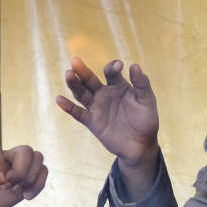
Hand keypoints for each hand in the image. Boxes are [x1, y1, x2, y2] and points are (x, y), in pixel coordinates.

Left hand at [0, 132, 47, 206]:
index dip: (0, 166)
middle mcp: (2, 156)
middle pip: (26, 150)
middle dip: (22, 171)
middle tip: (8, 186)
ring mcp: (15, 168)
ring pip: (38, 158)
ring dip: (32, 177)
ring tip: (19, 192)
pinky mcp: (25, 180)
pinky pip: (43, 173)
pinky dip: (40, 184)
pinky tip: (27, 196)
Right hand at [56, 57, 159, 171]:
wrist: (141, 145)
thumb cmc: (146, 120)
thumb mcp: (147, 100)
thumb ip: (142, 83)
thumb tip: (134, 65)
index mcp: (118, 85)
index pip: (111, 72)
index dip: (113, 68)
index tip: (119, 66)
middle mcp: (104, 94)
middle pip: (90, 80)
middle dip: (83, 71)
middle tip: (75, 61)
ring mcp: (97, 107)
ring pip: (81, 93)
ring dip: (74, 84)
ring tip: (68, 74)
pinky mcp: (92, 122)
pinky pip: (78, 113)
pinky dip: (68, 107)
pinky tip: (59, 99)